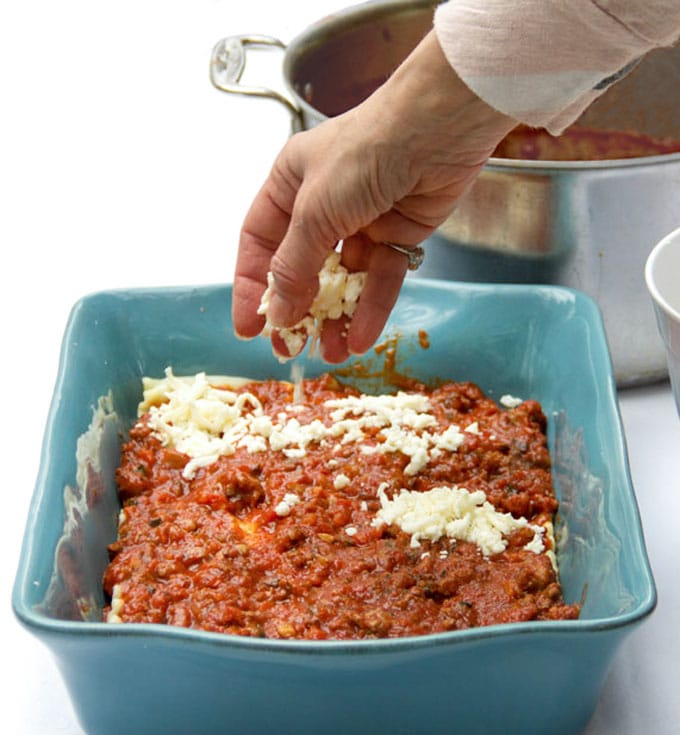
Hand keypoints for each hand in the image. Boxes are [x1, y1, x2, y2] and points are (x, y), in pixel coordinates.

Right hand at [232, 31, 514, 362]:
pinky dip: (370, 310)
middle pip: (301, 268)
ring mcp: (361, 221)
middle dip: (296, 311)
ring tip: (329, 355)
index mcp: (289, 187)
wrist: (437, 129)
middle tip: (290, 350)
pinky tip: (359, 339)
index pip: (259, 243)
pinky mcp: (398, 235)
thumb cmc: (364, 154)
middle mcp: (322, 205)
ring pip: (343, 281)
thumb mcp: (315, 211)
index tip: (249, 328)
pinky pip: (379, 280)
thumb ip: (294, 265)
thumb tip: (278, 313)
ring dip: (335, 318)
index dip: (252, 287)